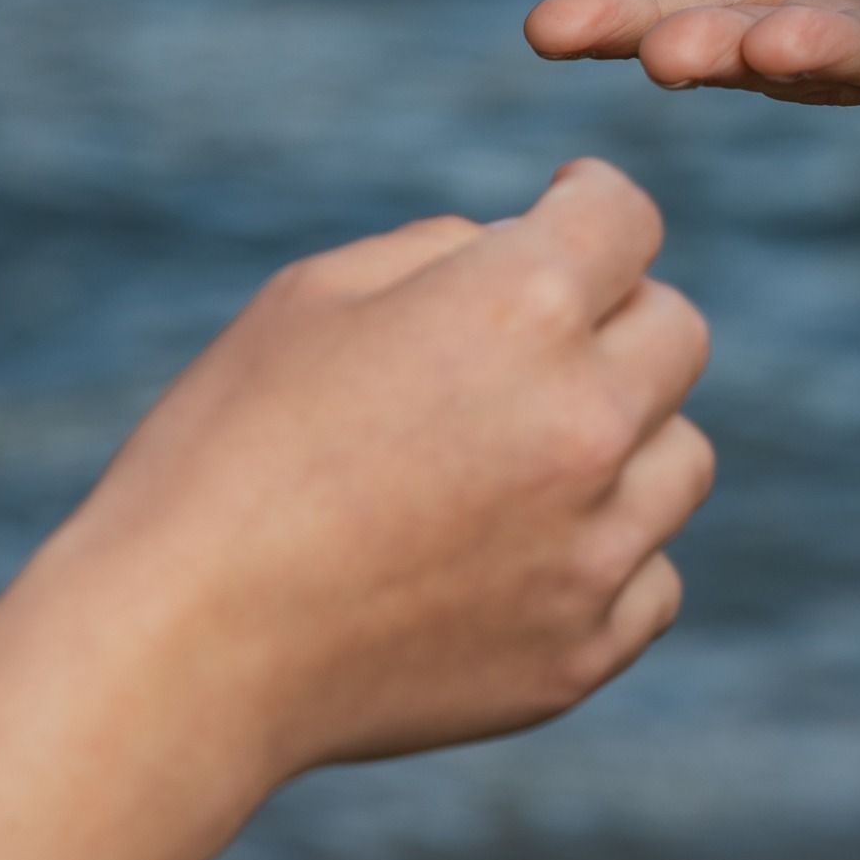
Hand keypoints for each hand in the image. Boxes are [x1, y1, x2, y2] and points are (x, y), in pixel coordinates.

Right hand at [0, 159, 713, 859]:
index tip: (565, 213)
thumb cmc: (224, 456)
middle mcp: (586, 419)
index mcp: (522, 309)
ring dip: (627, 442)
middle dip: (618, 320)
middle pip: (678, 331)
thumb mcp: (313, 297)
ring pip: (682, 457)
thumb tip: (532, 243)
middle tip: (536, 348)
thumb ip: (448, 248)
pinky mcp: (587, 647)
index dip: (591, 203)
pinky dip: (607, 559)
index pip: (628, 217)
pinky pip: (655, 577)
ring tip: (525, 463)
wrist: (177, 656)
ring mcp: (596, 543)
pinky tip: (523, 557)